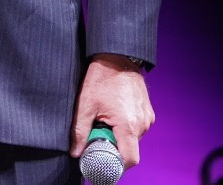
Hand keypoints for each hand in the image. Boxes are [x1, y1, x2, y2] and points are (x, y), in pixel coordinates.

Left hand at [70, 53, 153, 167]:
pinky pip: (136, 127)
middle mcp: (142, 124)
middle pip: (129, 149)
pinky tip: (113, 113)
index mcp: (128, 125)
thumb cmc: (101, 78)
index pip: (130, 159)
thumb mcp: (85, 104)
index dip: (116, 164)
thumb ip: (80, 131)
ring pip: (132, 138)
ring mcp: (147, 117)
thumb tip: (75, 152)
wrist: (117, 57)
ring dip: (118, 135)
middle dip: (113, 146)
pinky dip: (124, 126)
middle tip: (97, 132)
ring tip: (104, 118)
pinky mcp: (147, 111)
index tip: (102, 160)